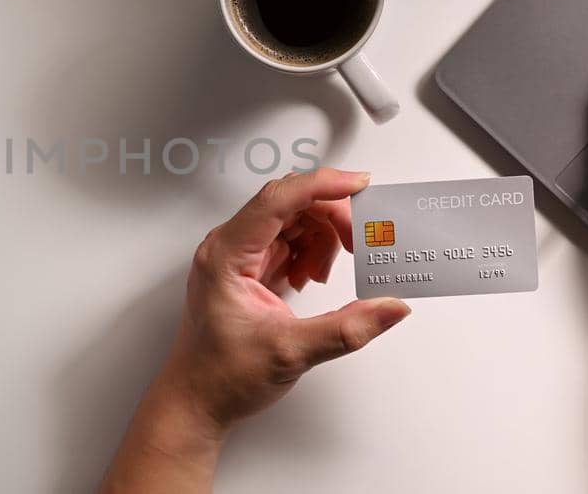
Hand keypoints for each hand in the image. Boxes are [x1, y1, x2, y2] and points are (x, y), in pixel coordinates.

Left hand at [157, 168, 410, 431]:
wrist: (196, 401)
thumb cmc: (220, 376)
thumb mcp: (289, 353)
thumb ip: (346, 329)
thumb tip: (390, 307)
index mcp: (226, 255)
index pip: (278, 199)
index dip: (322, 185)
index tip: (360, 185)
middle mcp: (229, 247)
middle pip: (291, 203)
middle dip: (332, 217)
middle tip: (360, 243)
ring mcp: (239, 257)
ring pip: (293, 220)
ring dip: (321, 238)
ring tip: (322, 276)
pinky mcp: (250, 269)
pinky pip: (289, 240)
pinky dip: (311, 252)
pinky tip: (311, 279)